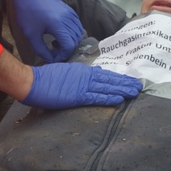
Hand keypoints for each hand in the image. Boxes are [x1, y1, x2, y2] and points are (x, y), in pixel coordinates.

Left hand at [12, 0, 83, 62]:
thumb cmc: (28, 14)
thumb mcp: (32, 35)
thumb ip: (42, 50)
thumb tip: (50, 59)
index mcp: (58, 25)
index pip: (69, 46)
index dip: (63, 55)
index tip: (54, 58)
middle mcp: (68, 19)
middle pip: (75, 41)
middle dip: (66, 50)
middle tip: (54, 52)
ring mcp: (71, 14)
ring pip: (78, 34)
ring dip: (70, 42)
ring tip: (57, 43)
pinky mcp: (70, 11)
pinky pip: (77, 26)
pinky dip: (72, 34)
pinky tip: (60, 34)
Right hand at [22, 63, 141, 108]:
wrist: (32, 81)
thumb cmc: (45, 79)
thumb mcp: (65, 72)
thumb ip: (79, 75)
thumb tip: (94, 74)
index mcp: (82, 71)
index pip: (104, 75)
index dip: (118, 78)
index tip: (128, 80)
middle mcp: (85, 76)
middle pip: (110, 79)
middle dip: (125, 83)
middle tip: (138, 86)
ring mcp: (82, 86)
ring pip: (107, 87)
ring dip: (122, 89)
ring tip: (135, 92)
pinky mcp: (78, 96)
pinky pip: (97, 97)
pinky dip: (109, 98)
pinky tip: (120, 99)